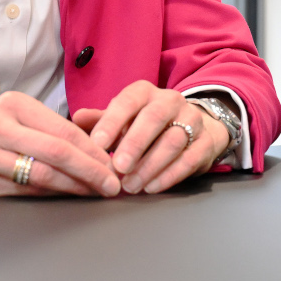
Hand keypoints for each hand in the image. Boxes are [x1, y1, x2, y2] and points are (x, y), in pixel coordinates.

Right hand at [0, 91, 119, 206]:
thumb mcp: (6, 111)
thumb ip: (42, 123)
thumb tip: (90, 141)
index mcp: (11, 104)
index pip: (62, 128)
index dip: (91, 148)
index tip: (112, 159)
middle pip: (56, 152)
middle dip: (90, 170)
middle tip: (112, 183)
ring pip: (41, 176)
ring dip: (74, 187)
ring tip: (95, 192)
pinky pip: (24, 191)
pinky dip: (50, 195)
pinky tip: (66, 196)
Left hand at [72, 81, 228, 194]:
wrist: (194, 127)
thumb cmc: (147, 125)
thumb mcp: (124, 119)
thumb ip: (100, 120)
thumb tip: (76, 120)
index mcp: (145, 93)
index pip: (128, 101)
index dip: (112, 121)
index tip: (97, 144)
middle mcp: (170, 101)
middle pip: (154, 118)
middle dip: (134, 145)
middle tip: (117, 168)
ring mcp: (192, 120)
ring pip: (172, 141)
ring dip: (150, 166)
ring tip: (131, 186)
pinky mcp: (205, 143)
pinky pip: (189, 159)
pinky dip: (169, 175)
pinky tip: (152, 187)